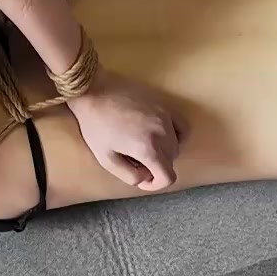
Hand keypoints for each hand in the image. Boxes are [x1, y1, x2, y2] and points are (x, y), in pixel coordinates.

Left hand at [66, 70, 186, 190]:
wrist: (94, 91)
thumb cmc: (96, 125)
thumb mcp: (106, 159)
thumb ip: (128, 175)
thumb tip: (145, 177)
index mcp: (147, 149)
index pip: (168, 178)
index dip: (156, 184)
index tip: (143, 179)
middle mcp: (162, 134)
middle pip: (170, 162)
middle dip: (155, 167)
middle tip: (135, 161)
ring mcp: (165, 118)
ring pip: (175, 146)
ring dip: (163, 152)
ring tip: (143, 147)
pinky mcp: (165, 106)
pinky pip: (182, 127)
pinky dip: (176, 136)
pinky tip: (161, 136)